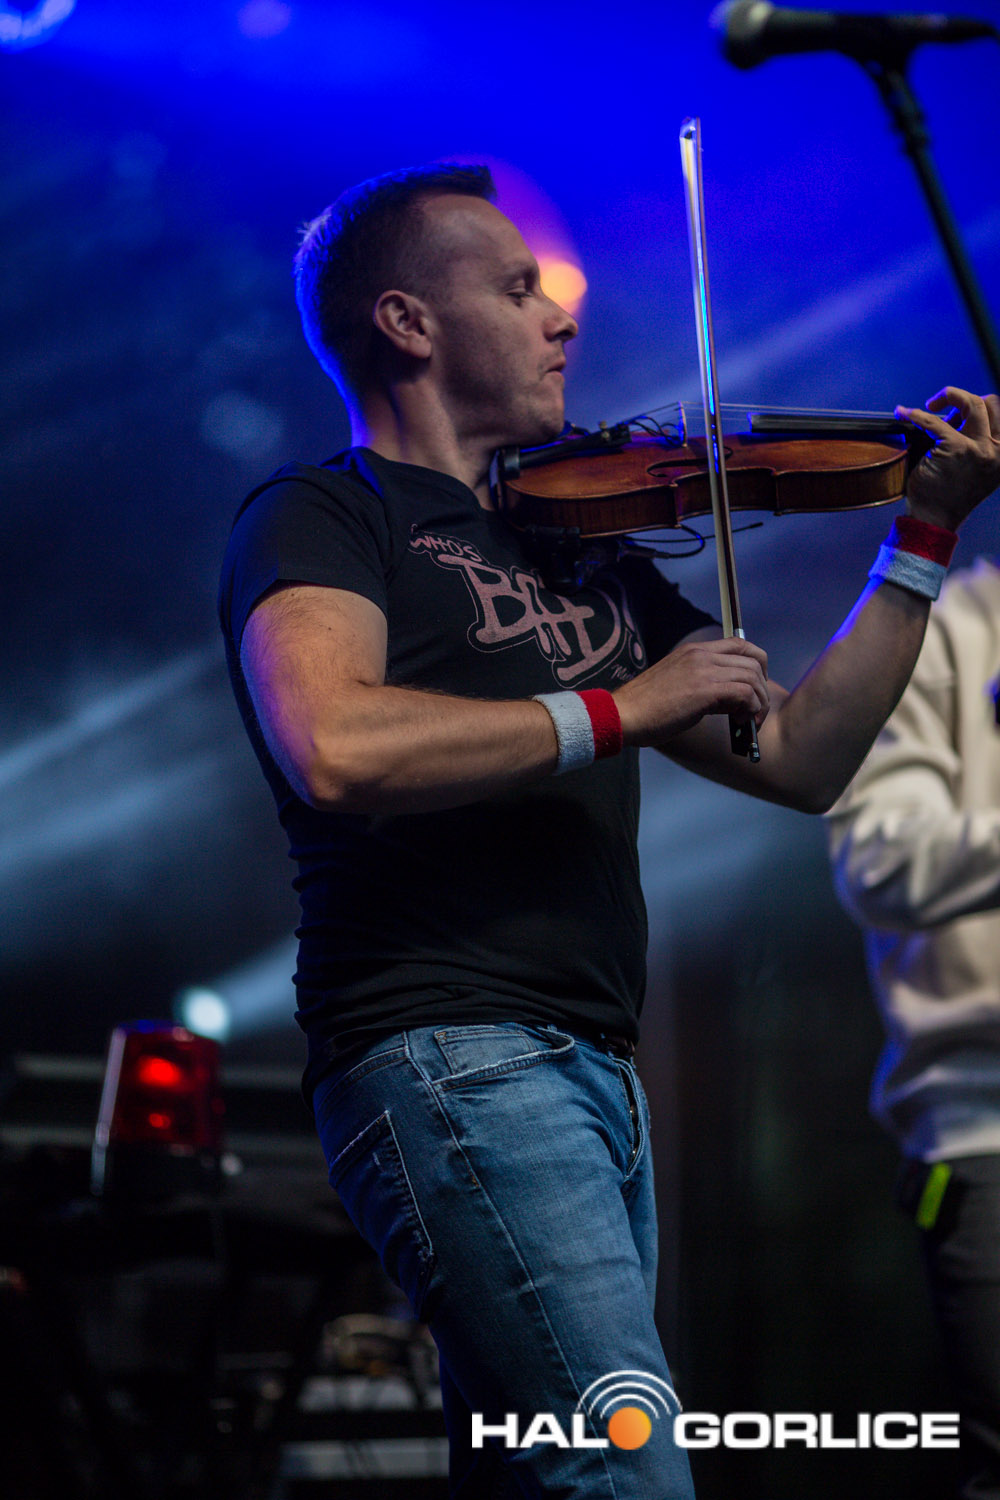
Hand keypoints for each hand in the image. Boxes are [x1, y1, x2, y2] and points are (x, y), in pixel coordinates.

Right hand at [613, 635, 769, 746]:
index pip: (740, 644)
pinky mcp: (705, 690)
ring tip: (750, 721)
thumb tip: (729, 700)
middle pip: (753, 659)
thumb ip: (703, 683)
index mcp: (694, 650)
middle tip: (756, 709)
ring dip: (759, 702)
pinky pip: (745, 694)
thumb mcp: (677, 683)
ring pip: (753, 677)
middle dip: (762, 687)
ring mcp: (704, 670)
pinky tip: (741, 722)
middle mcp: (701, 654)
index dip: (756, 665)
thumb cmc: (645, 707)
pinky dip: (751, 709)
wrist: (623, 714)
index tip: (754, 687)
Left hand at [897, 386, 999, 529]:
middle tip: (941, 405)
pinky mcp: (955, 449)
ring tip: (931, 405)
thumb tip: (958, 413)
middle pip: (989, 403)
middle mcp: (997, 450)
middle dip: (964, 397)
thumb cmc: (949, 494)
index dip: (979, 405)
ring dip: (949, 395)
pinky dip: (917, 415)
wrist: (935, 519)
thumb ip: (974, 441)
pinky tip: (906, 413)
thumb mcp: (974, 467)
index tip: (959, 410)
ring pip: (971, 403)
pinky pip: (935, 422)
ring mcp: (978, 448)